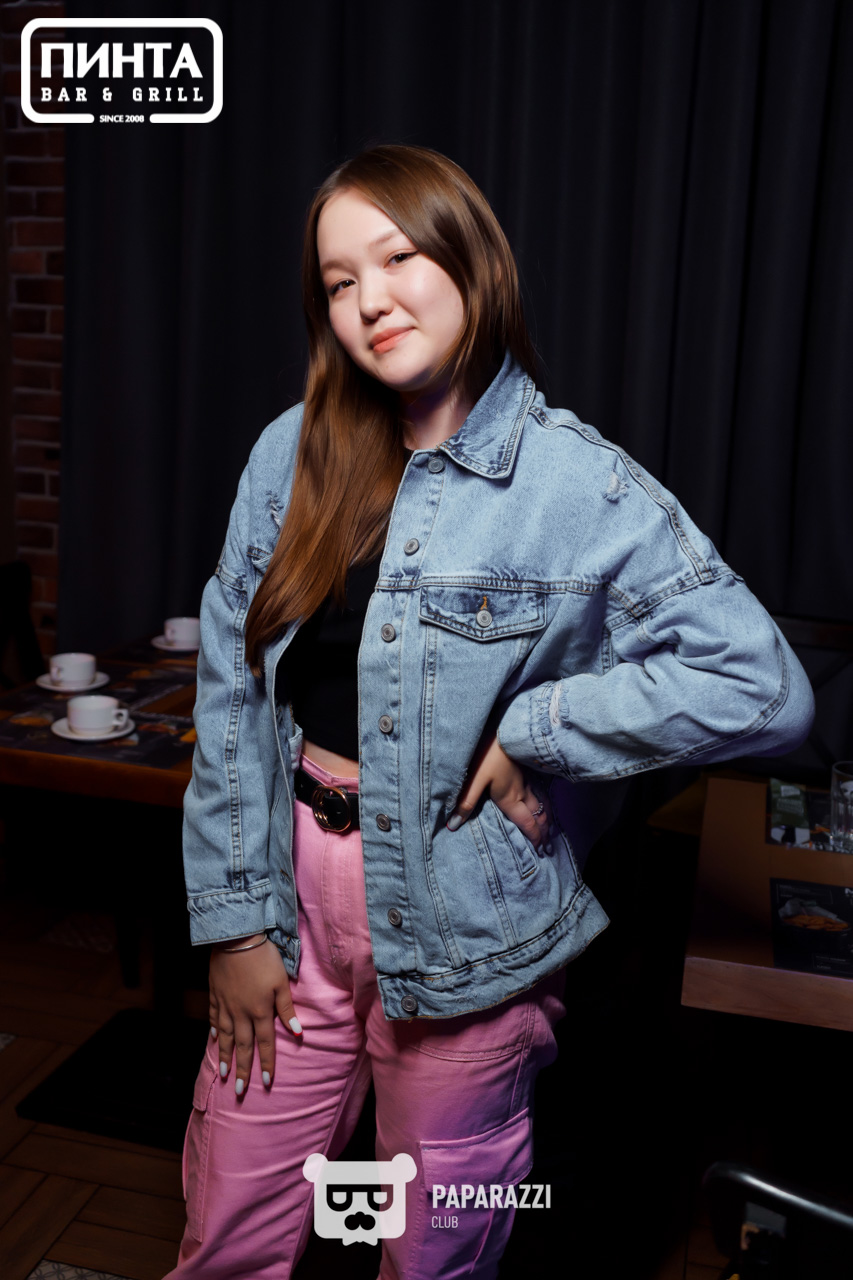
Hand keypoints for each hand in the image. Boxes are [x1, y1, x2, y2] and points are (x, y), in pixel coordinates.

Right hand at [209, 934, 301, 1095]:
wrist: (236, 939)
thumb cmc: (264, 959)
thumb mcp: (281, 982)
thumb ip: (287, 1009)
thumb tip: (298, 1033)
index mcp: (260, 1011)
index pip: (265, 1043)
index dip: (266, 1063)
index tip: (266, 1083)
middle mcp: (241, 1013)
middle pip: (243, 1046)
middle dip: (243, 1069)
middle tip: (240, 1090)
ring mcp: (225, 1005)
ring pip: (225, 1036)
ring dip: (226, 1056)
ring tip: (224, 1073)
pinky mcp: (215, 995)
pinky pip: (213, 1018)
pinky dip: (213, 1031)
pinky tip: (212, 1041)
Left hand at [447, 730, 552, 850]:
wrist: (503, 729)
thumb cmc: (487, 755)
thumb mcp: (473, 780)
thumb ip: (465, 803)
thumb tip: (452, 826)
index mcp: (509, 798)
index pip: (526, 823)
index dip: (534, 837)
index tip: (539, 850)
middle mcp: (521, 792)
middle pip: (538, 815)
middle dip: (543, 832)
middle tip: (546, 845)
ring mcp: (526, 779)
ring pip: (541, 803)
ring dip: (546, 818)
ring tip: (549, 828)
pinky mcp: (526, 769)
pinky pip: (539, 791)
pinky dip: (544, 802)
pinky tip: (541, 800)